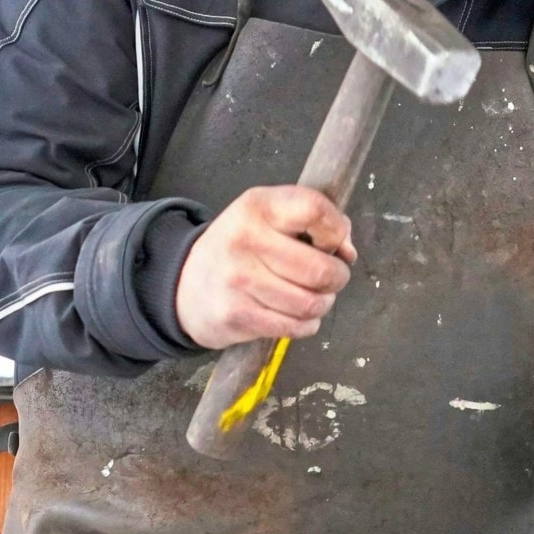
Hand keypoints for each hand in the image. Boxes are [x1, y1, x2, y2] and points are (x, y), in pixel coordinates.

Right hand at [174, 185, 355, 349]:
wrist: (186, 284)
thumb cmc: (242, 247)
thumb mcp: (269, 216)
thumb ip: (315, 221)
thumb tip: (347, 252)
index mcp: (258, 206)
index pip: (315, 210)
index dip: (336, 230)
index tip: (331, 242)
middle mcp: (245, 239)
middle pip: (321, 269)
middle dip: (337, 277)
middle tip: (328, 277)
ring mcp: (239, 280)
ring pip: (311, 303)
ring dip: (322, 303)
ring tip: (311, 296)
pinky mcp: (237, 315)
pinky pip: (295, 327)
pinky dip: (306, 324)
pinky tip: (295, 313)